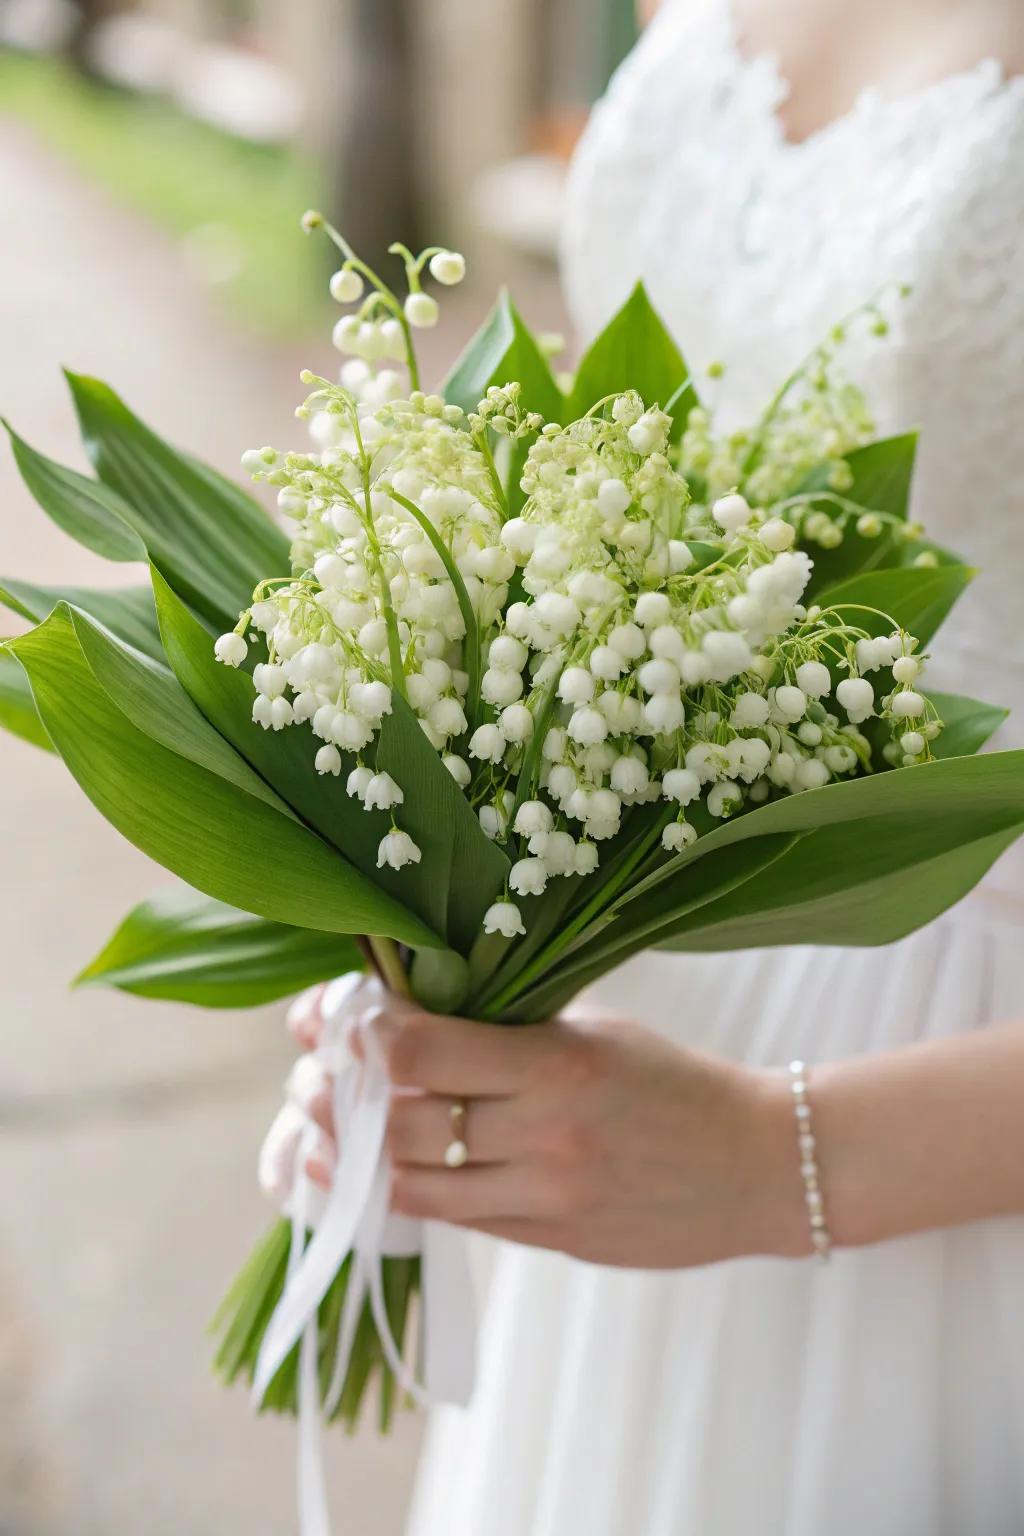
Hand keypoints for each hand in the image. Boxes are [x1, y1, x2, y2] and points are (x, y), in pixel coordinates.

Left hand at [286, 985, 809, 1268]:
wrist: (761, 1165)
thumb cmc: (673, 1080)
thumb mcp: (595, 1031)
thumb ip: (507, 1029)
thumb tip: (403, 1020)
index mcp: (558, 1062)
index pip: (423, 1048)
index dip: (362, 1032)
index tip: (338, 1018)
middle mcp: (546, 1134)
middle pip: (400, 1122)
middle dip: (336, 1099)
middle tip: (308, 1078)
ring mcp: (547, 1197)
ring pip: (411, 1185)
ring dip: (350, 1161)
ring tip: (315, 1136)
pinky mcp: (549, 1241)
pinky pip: (452, 1220)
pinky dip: (401, 1196)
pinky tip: (369, 1177)